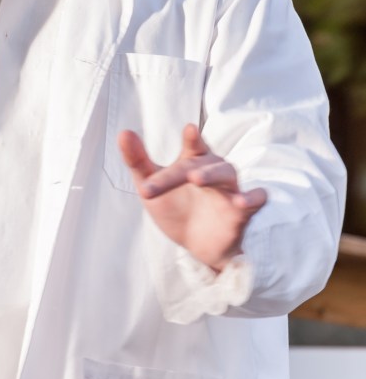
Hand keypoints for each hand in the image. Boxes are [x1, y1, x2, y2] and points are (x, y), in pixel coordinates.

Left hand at [118, 124, 266, 271]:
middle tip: (187, 176)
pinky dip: (252, 198)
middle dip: (192, 170)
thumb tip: (123, 132)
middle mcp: (212, 171)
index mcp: (192, 162)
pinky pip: (254, 199)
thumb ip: (138, 161)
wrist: (197, 247)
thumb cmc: (175, 208)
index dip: (192, 139)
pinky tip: (244, 202)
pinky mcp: (241, 211)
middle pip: (203, 165)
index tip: (190, 130)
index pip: (193, 146)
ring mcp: (228, 190)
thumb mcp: (152, 186)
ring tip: (199, 180)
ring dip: (214, 176)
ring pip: (227, 174)